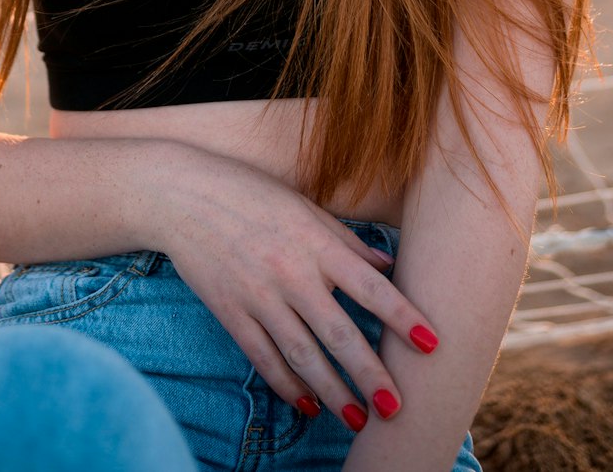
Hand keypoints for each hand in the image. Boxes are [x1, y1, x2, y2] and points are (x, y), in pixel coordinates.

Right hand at [151, 145, 438, 429]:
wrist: (182, 195)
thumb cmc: (250, 193)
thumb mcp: (303, 207)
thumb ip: (345, 241)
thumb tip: (386, 268)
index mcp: (314, 242)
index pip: (369, 286)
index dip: (401, 316)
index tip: (431, 343)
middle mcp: (290, 273)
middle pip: (338, 333)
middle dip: (370, 374)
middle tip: (397, 408)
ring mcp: (258, 296)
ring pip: (302, 355)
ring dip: (333, 391)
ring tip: (357, 420)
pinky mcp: (230, 312)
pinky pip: (263, 357)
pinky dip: (286, 384)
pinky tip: (308, 404)